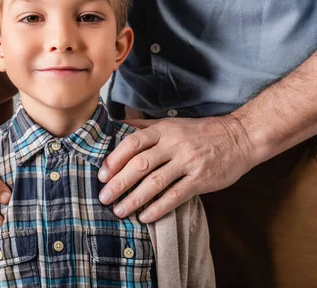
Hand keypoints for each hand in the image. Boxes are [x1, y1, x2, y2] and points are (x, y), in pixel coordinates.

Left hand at [97, 115, 255, 222]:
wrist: (240, 137)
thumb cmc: (199, 132)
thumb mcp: (170, 123)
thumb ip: (143, 126)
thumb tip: (114, 125)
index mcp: (163, 130)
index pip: (132, 143)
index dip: (115, 159)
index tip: (101, 174)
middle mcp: (174, 145)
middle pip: (140, 164)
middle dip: (118, 183)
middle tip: (104, 198)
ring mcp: (188, 162)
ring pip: (155, 182)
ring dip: (134, 199)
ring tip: (119, 211)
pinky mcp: (201, 179)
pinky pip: (176, 195)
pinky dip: (158, 208)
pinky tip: (145, 217)